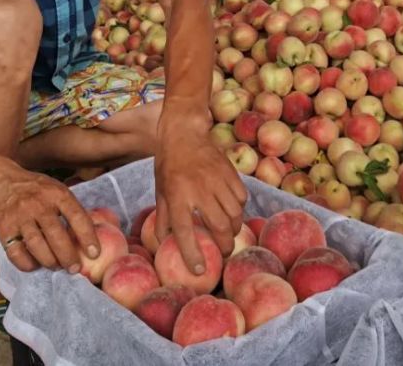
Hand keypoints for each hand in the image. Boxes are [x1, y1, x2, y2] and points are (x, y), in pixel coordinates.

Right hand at [0, 162, 97, 273]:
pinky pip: (16, 253)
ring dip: (49, 261)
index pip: (77, 216)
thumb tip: (88, 239)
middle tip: (74, 268)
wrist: (2, 183)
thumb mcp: (57, 190)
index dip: (88, 237)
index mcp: (57, 194)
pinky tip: (35, 264)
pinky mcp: (5, 229)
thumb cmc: (37, 191)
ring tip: (56, 266)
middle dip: (68, 256)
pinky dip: (27, 264)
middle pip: (56, 235)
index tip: (95, 253)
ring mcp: (20, 217)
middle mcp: (38, 204)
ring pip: (37, 246)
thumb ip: (70, 210)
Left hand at [154, 125, 246, 272]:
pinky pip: (241, 198)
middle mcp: (198, 189)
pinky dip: (239, 209)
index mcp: (177, 195)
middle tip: (222, 252)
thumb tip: (164, 242)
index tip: (199, 269)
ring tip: (227, 233)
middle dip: (223, 245)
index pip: (185, 231)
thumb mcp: (161, 191)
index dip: (192, 253)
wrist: (185, 133)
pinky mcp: (230, 173)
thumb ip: (164, 218)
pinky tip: (232, 210)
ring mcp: (217, 180)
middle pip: (218, 226)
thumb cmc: (169, 164)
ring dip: (232, 229)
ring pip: (234, 214)